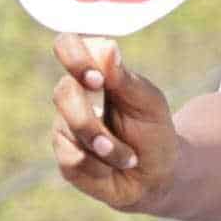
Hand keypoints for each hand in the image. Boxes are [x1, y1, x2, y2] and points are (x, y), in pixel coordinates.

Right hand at [52, 34, 179, 212]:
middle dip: (91, 120)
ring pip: (71, 131)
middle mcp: (74, 95)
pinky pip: (73, 159)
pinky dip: (100, 167)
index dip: (74, 58)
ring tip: (129, 157)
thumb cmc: (153, 130)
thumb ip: (125, 78)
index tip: (98, 79)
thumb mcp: (148, 103)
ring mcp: (65, 126)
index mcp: (94, 71)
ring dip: (106, 149)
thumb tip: (108, 48)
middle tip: (111, 139)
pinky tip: (112, 168)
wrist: (157, 175)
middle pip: (63, 93)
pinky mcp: (65, 156)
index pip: (68, 46)